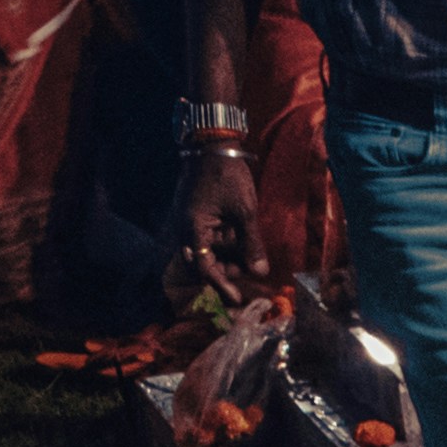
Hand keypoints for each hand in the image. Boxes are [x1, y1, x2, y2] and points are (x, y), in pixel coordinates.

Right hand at [177, 147, 262, 294]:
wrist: (212, 147)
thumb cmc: (227, 175)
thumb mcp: (245, 211)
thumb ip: (251, 243)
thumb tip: (260, 272)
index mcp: (193, 229)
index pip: (204, 268)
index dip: (222, 285)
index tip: (238, 299)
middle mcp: (186, 230)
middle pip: (205, 264)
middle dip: (227, 271)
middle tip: (251, 269)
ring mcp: (190, 224)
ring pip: (209, 253)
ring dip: (228, 258)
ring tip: (251, 254)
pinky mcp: (197, 219)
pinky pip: (210, 240)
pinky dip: (226, 245)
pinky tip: (243, 242)